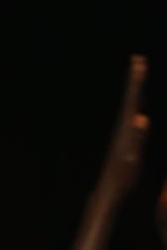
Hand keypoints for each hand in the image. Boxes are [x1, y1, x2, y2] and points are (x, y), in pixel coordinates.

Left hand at [95, 54, 148, 198]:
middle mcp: (122, 127)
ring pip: (130, 107)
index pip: (132, 99)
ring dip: (136, 90)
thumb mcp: (132, 157)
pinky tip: (139, 107)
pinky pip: (132, 119)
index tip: (139, 61)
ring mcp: (123, 134)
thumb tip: (140, 117)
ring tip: (139, 75)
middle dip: (135, 79)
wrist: (108, 189)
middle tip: (137, 59)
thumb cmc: (121, 176)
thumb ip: (137, 137)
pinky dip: (136, 108)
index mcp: (125, 128)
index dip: (137, 81)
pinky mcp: (124, 141)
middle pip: (130, 98)